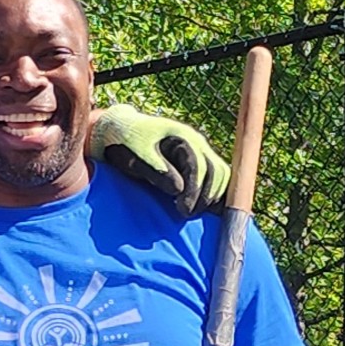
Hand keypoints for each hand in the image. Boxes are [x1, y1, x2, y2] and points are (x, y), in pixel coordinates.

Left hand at [92, 105, 228, 216]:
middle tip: (187, 214)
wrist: (123, 132)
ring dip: (212, 195)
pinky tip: (203, 207)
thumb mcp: (135, 159)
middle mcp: (197, 141)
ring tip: (193, 211)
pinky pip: (218, 176)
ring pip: (221, 174)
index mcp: (182, 137)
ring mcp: (201, 150)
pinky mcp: (201, 160)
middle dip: (205, 196)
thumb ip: (156, 172)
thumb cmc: (127, 145)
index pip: (199, 166)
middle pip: (216, 171)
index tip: (183, 210)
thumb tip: (179, 190)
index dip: (194, 191)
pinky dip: (215, 192)